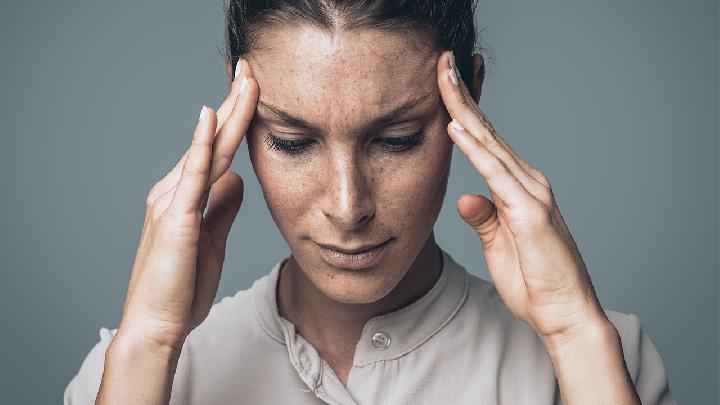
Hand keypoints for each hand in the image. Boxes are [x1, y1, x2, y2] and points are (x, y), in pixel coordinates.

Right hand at [116, 60, 258, 348]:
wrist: (158, 325)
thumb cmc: (182, 287)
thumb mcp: (213, 240)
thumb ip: (223, 208)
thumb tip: (237, 179)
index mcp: (186, 197)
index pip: (217, 150)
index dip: (237, 120)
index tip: (254, 91)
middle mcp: (176, 191)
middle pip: (213, 140)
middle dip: (235, 103)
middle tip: (251, 68)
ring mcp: (173, 201)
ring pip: (207, 149)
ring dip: (228, 112)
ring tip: (245, 80)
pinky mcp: (175, 218)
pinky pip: (192, 175)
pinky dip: (200, 144)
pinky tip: (210, 118)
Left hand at [437, 51, 608, 341]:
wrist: (563, 313)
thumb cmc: (534, 281)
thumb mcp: (498, 244)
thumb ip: (484, 217)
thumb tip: (465, 197)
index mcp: (518, 188)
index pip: (485, 142)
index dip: (464, 111)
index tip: (443, 85)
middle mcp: (527, 182)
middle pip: (487, 131)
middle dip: (462, 95)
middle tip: (441, 62)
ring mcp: (531, 194)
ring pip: (490, 143)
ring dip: (464, 109)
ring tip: (443, 78)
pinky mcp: (531, 213)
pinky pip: (496, 174)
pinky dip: (475, 149)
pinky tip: (456, 128)